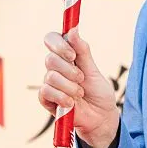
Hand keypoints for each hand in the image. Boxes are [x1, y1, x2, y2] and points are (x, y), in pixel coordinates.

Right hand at [38, 28, 119, 147]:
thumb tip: (73, 29)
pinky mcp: (46, 99)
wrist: (100, 118)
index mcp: (66, 56)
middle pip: (50, 58)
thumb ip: (83, 51)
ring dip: (69, 86)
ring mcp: (50, 83)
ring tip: (80, 93)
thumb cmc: (98, 92)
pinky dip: (62, 97)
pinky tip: (71, 104)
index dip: (59, 44)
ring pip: (50, 77)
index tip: (73, 55)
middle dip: (69, 70)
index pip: (51, 39)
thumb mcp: (93, 70)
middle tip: (82, 79)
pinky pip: (46, 92)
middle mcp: (56, 67)